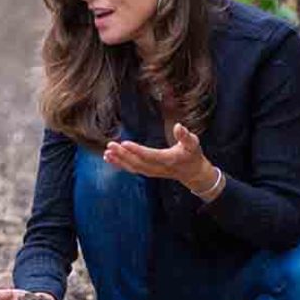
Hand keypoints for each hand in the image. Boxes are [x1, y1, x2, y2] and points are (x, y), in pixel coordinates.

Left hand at [102, 123, 216, 193]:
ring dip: (119, 161)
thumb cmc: (192, 155)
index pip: (150, 155)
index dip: (137, 150)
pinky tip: (109, 158)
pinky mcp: (147, 172)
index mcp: (168, 159)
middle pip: (137, 163)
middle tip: (110, 146)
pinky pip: (132, 169)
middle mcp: (157, 168)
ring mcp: (151, 172)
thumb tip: (178, 126)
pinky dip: (120, 165)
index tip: (124, 143)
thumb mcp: (193, 144)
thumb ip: (185, 136)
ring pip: (133, 168)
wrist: (192, 173)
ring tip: (107, 153)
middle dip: (123, 155)